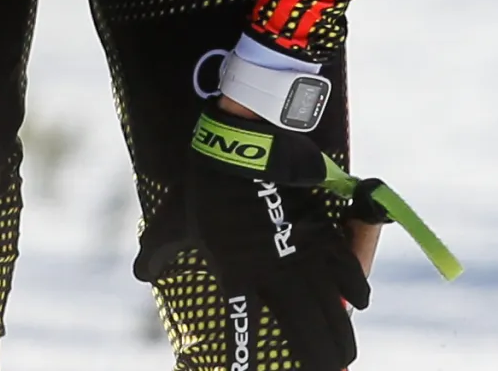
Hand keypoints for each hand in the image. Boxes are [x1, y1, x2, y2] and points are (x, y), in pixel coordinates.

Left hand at [136, 103, 368, 370]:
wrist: (243, 147)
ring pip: (333, 310)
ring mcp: (304, 255)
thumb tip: (139, 273)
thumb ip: (158, 251)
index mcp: (238, 275)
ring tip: (344, 357)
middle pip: (309, 335)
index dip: (245, 360)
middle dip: (321, 363)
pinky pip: (348, 268)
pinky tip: (358, 302)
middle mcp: (276, 276)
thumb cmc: (206, 186)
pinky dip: (356, 288)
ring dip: (341, 337)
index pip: (242, 330)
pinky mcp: (323, 231)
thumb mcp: (175, 221)